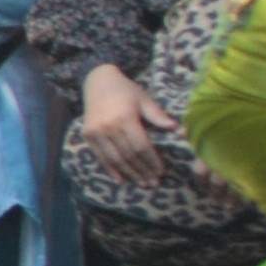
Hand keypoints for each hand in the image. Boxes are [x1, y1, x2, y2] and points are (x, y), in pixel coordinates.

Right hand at [77, 64, 166, 181]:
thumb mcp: (144, 100)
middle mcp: (109, 127)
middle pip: (128, 155)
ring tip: (141, 183)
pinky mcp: (88, 136)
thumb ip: (158, 116)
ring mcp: (96, 132)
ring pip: (115, 159)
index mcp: (125, 118)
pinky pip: (101, 157)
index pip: (141, 146)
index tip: (161, 171)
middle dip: (142, 171)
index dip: (151, 161)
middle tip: (153, 183)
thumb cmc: (126, 91)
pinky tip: (120, 180)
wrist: (98, 82)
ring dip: (129, 174)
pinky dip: (110, 170)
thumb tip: (177, 129)